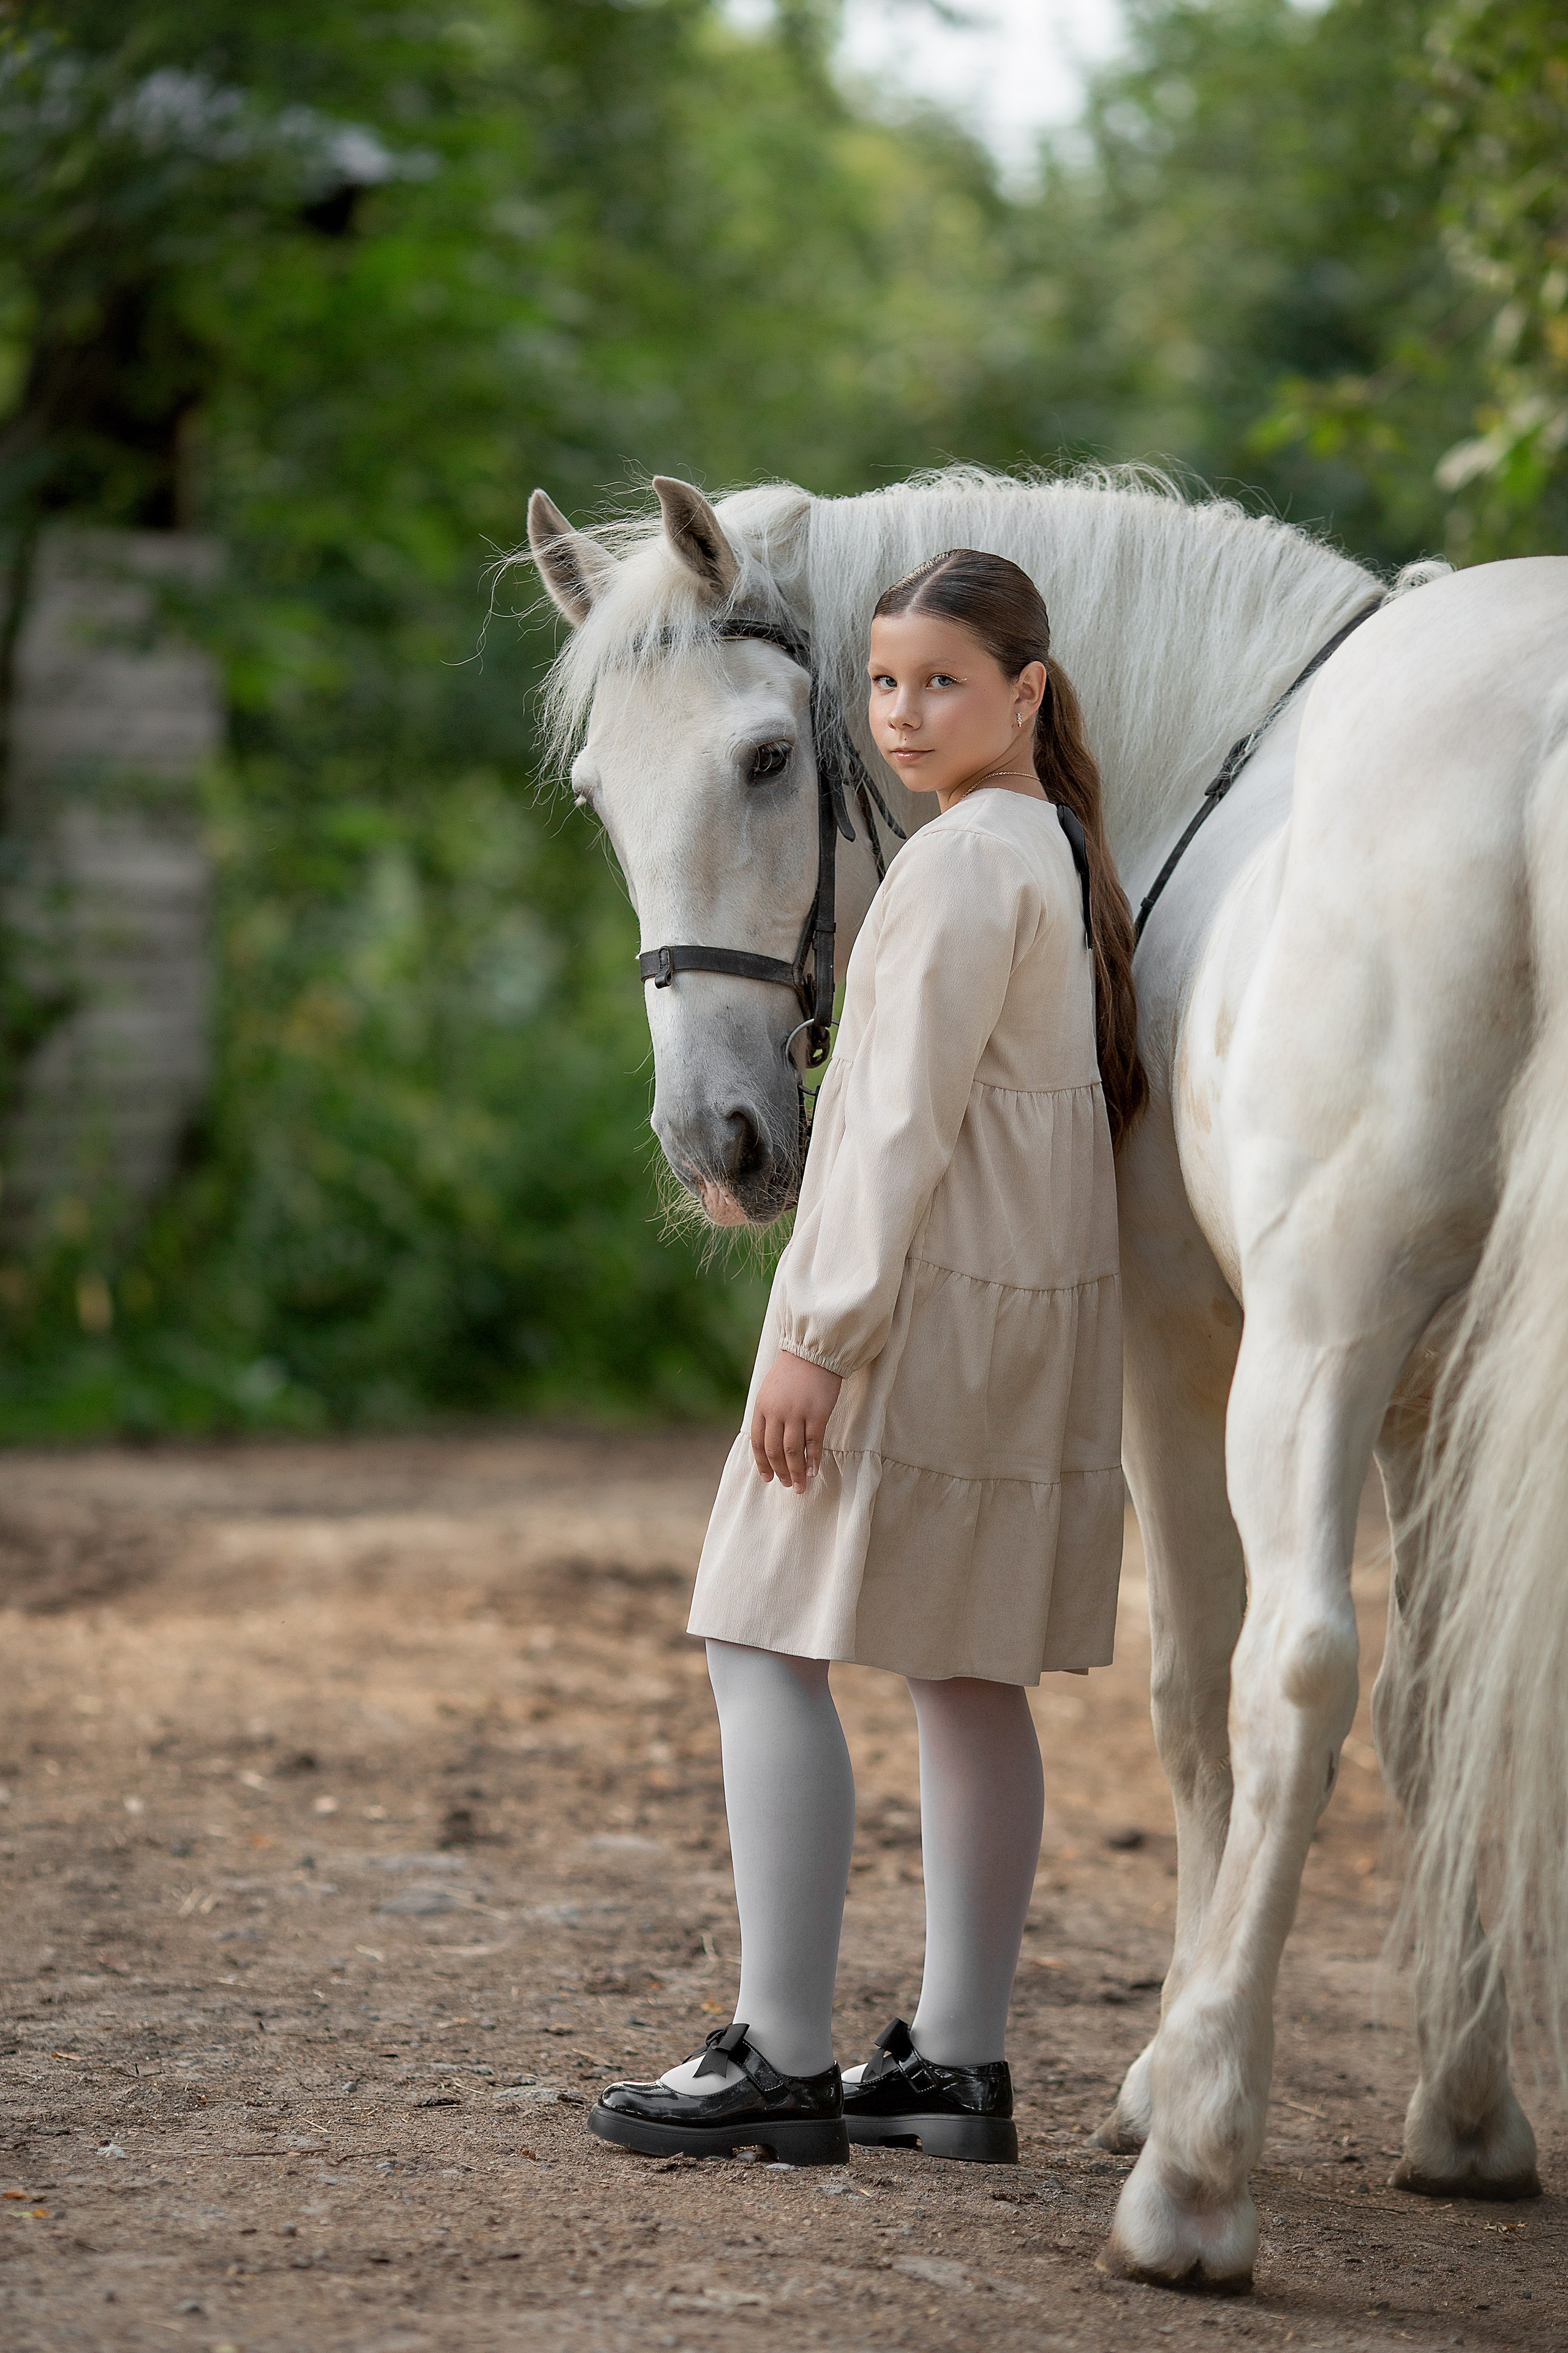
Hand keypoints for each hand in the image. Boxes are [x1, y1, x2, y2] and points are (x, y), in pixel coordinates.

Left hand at [750, 1350, 842, 1493]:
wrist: (813, 1352)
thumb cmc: (792, 1372)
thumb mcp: (769, 1390)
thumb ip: (767, 1414)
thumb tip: (768, 1443)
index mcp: (761, 1406)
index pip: (758, 1443)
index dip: (762, 1463)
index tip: (767, 1478)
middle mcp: (777, 1412)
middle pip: (774, 1450)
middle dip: (780, 1471)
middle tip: (786, 1485)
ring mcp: (797, 1413)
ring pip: (793, 1451)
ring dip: (796, 1472)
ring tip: (800, 1486)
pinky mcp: (817, 1413)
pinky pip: (814, 1443)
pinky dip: (813, 1460)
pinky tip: (813, 1472)